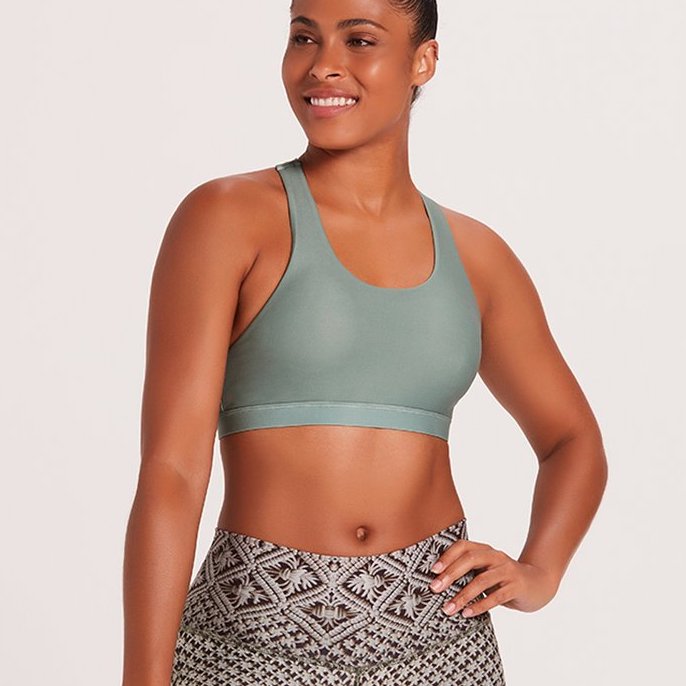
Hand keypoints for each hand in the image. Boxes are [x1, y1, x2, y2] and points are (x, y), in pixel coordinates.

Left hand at [428, 539, 559, 616]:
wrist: (538, 584)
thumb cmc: (503, 579)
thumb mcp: (486, 570)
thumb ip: (469, 571)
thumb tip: (438, 582)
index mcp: (485, 550)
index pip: (463, 546)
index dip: (447, 556)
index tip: (433, 570)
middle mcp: (495, 556)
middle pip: (470, 560)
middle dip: (450, 574)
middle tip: (435, 588)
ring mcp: (507, 570)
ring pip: (481, 580)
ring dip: (462, 595)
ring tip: (448, 608)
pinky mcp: (516, 586)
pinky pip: (496, 596)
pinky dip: (480, 605)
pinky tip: (467, 614)